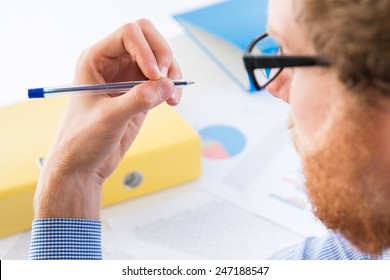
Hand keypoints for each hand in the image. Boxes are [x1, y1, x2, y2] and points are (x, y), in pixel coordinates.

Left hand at [34, 20, 181, 218]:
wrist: (84, 164)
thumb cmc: (82, 139)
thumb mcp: (108, 118)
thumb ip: (137, 100)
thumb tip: (166, 86)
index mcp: (96, 60)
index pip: (128, 35)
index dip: (146, 50)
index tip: (154, 75)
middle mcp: (113, 64)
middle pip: (148, 39)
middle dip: (162, 55)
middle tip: (166, 78)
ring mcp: (128, 78)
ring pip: (159, 59)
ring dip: (172, 73)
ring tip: (172, 97)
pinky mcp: (140, 94)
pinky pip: (163, 80)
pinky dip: (172, 87)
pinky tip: (171, 102)